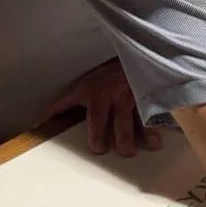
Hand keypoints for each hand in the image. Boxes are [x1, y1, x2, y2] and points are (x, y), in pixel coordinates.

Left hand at [46, 59, 161, 156]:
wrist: (130, 53)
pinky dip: (161, 124)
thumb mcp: (81, 87)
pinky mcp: (152, 96)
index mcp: (97, 96)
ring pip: (142, 118)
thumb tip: (41, 122)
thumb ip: (64, 105)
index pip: (96, 118)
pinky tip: (164, 136)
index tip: (98, 149)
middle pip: (121, 122)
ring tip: (151, 147)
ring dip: (146, 135)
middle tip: (125, 152)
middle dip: (123, 139)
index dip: (97, 134)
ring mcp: (136, 97)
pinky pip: (158, 112)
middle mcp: (117, 98)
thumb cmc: (103, 77)